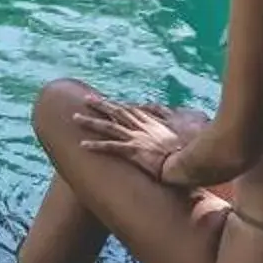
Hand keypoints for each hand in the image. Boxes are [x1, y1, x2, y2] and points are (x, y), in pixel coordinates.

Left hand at [74, 94, 203, 183]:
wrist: (188, 162)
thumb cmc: (186, 151)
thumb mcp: (180, 132)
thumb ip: (170, 121)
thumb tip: (165, 115)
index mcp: (151, 123)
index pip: (129, 110)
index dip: (116, 105)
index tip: (105, 100)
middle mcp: (141, 127)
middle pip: (116, 112)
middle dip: (100, 105)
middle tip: (86, 99)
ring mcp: (136, 138)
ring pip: (108, 126)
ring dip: (90, 122)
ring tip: (74, 117)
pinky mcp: (134, 151)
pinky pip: (111, 147)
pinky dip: (96, 146)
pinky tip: (82, 145)